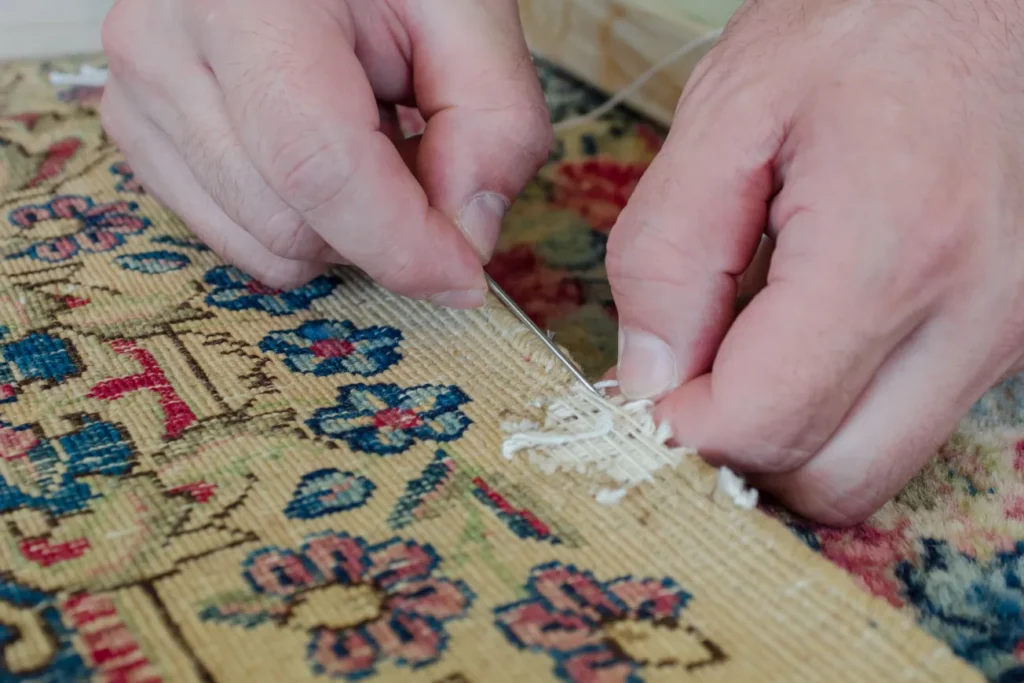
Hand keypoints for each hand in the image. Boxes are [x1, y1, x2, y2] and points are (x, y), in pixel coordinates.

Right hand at [100, 0, 550, 304]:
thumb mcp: (467, 17)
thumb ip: (494, 122)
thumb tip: (466, 239)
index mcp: (246, 1)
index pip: (315, 163)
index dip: (399, 242)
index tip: (464, 275)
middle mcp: (164, 47)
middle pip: (289, 223)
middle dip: (380, 230)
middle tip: (420, 160)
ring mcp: (138, 96)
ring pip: (262, 247)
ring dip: (341, 229)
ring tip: (366, 140)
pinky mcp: (137, 134)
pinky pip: (235, 239)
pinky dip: (299, 223)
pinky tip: (316, 152)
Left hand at [607, 0, 1023, 524]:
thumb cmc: (870, 24)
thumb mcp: (730, 112)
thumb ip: (668, 253)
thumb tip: (644, 376)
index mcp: (888, 252)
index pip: (765, 424)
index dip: (678, 428)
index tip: (640, 392)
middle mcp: (970, 316)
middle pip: (829, 481)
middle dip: (735, 454)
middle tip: (685, 385)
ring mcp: (1002, 333)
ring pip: (873, 470)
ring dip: (787, 440)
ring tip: (740, 355)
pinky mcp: (1006, 333)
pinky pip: (904, 428)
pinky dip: (835, 415)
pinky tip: (799, 344)